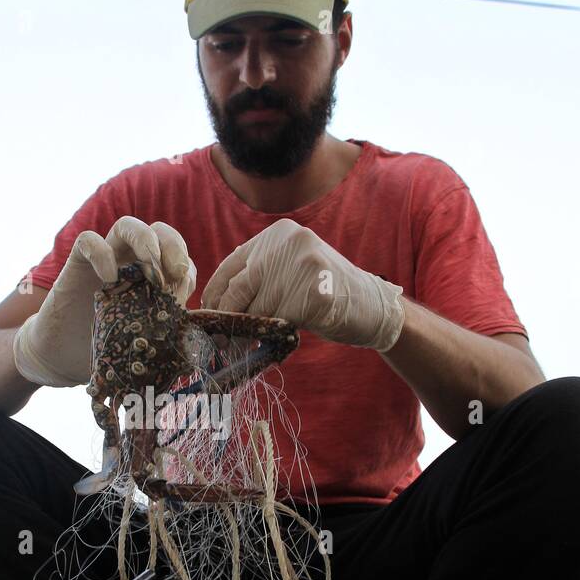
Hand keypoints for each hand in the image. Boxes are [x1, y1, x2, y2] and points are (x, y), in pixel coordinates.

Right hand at [12, 217, 196, 386]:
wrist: (64, 358)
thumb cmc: (108, 350)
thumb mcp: (144, 339)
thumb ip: (166, 326)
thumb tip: (194, 326)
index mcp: (153, 279)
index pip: (178, 258)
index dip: (185, 269)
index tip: (183, 292)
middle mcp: (131, 263)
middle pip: (159, 231)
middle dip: (173, 245)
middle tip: (175, 271)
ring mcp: (105, 260)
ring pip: (126, 225)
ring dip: (144, 239)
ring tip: (149, 266)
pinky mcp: (76, 264)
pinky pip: (89, 240)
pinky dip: (101, 254)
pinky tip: (108, 279)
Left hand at [201, 218, 405, 350]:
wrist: (371, 307)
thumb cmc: (324, 295)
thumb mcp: (290, 272)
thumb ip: (260, 276)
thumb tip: (215, 305)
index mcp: (278, 234)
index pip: (232, 265)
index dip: (215, 295)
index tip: (208, 317)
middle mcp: (289, 242)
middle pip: (240, 287)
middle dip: (227, 317)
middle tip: (218, 340)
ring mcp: (303, 266)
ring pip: (257, 307)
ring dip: (247, 332)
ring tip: (241, 345)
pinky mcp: (314, 293)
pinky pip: (279, 321)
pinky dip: (270, 336)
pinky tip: (272, 342)